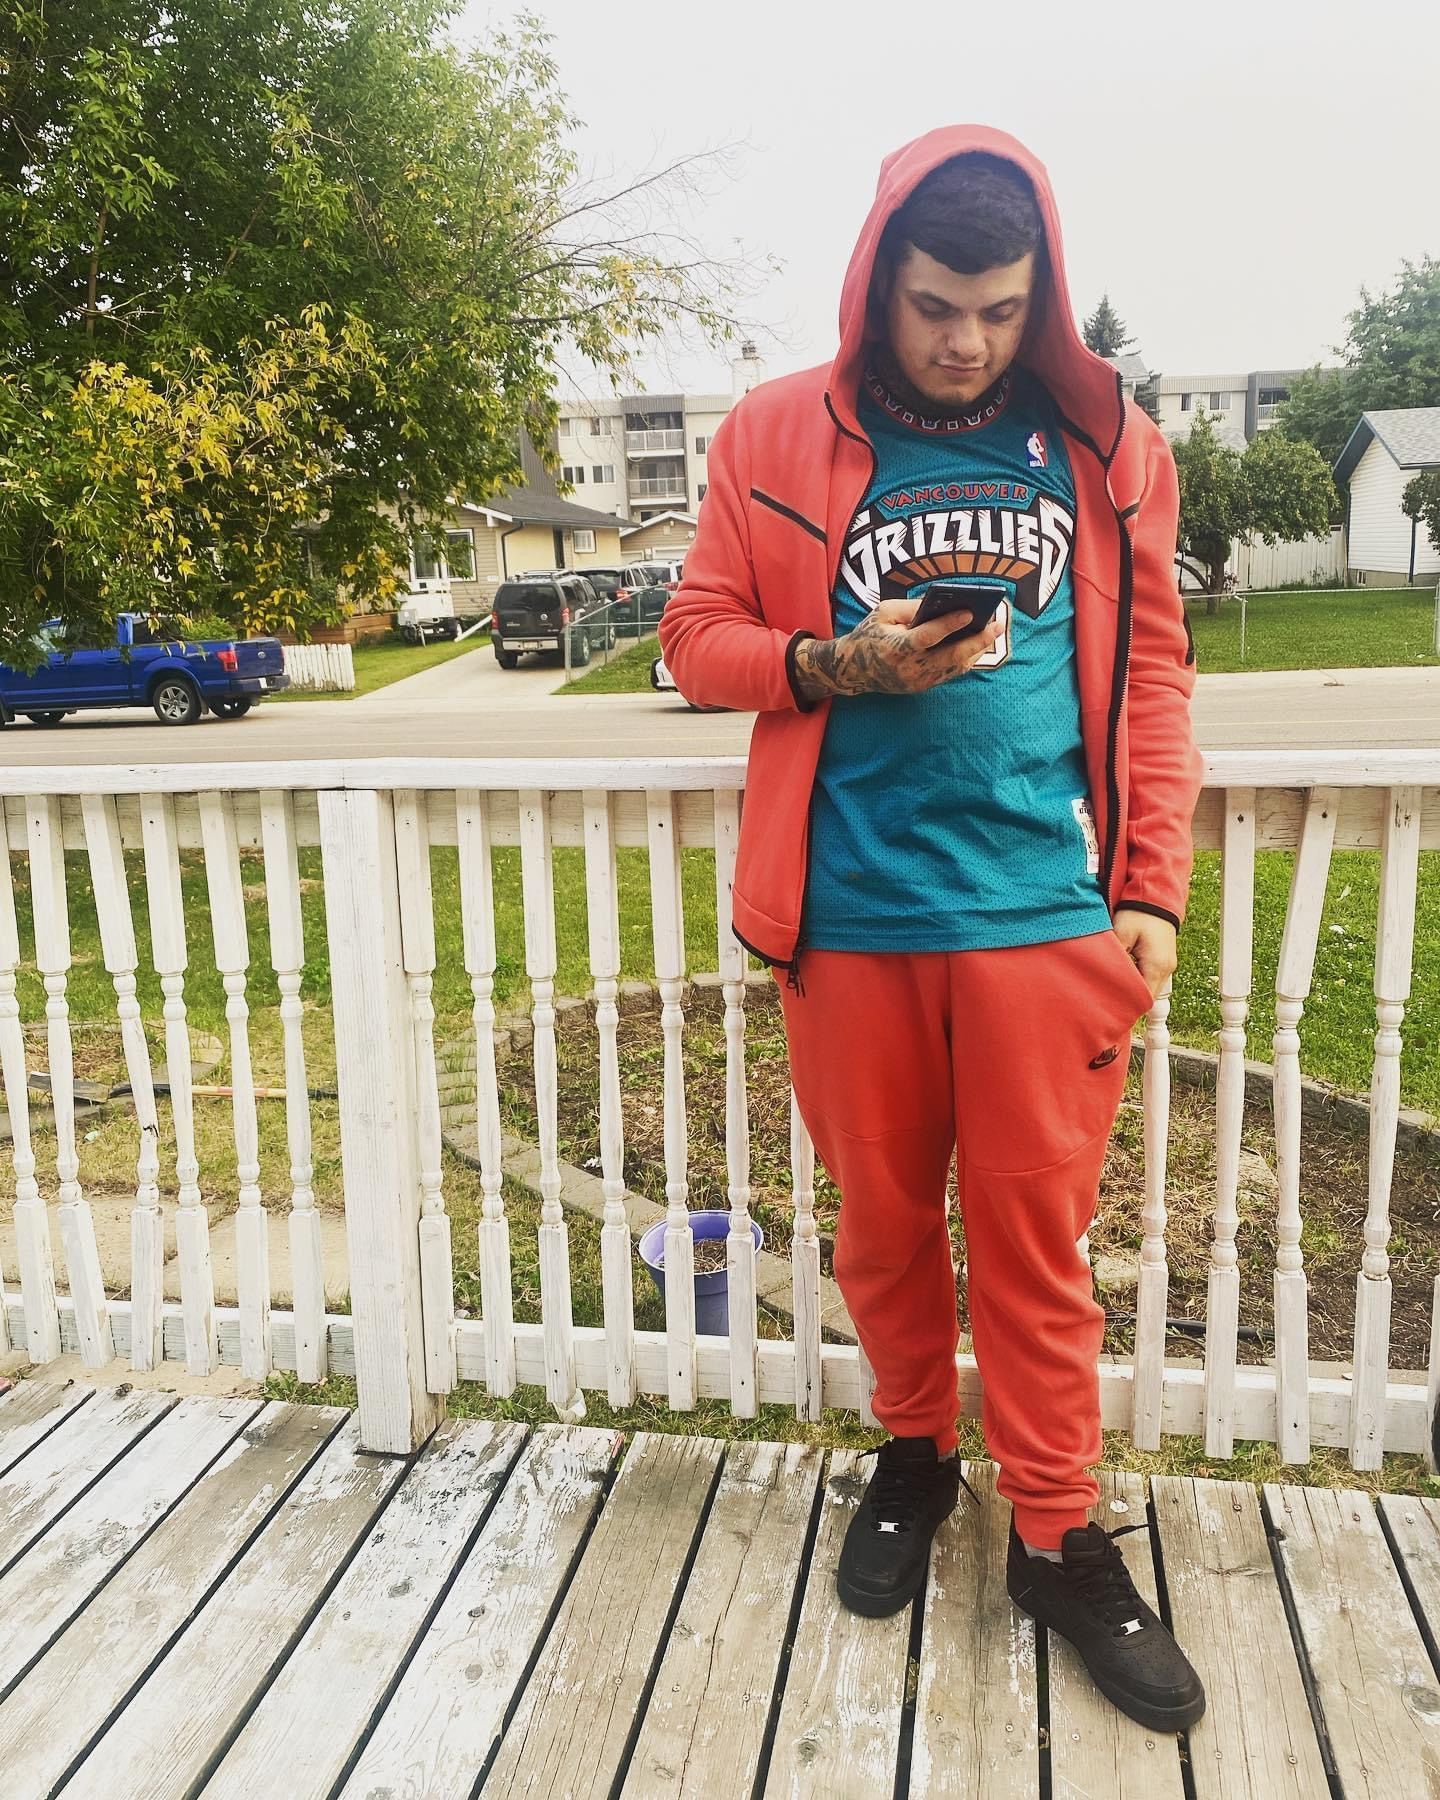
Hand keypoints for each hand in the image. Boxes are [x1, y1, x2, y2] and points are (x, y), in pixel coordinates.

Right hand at [793, 598, 1003, 700]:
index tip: (969, 612)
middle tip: (997, 624)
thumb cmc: (869, 635)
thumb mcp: (883, 613)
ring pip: (956, 667)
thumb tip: (942, 600)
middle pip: (951, 656)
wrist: (854, 670)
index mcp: (896, 648)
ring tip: (992, 630)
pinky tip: (977, 643)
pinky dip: (965, 656)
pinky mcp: (923, 687)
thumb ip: (911, 607)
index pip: (927, 637)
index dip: (949, 625)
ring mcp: (918, 681)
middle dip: (977, 641)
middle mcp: (910, 668)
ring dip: (977, 649)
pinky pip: (951, 672)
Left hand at [1112, 909, 1176, 999]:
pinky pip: (1152, 978)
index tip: (1110, 1006)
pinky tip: (1125, 976)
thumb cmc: (1138, 913)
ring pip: (1151, 987)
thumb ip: (1115, 957)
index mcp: (1156, 965)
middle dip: (1130, 999)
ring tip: (1115, 988)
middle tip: (1108, 1000)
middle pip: (1148, 996)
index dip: (1128, 1004)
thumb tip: (1105, 976)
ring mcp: (1167, 965)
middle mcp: (1166, 969)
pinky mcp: (1164, 959)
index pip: (1144, 998)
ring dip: (1135, 989)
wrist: (1155, 896)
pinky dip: (1140, 980)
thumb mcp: (1121, 933)